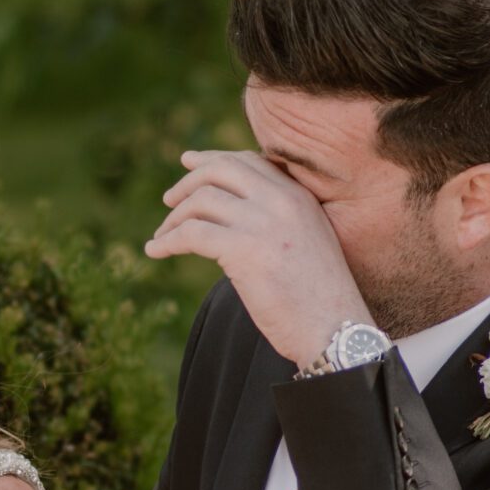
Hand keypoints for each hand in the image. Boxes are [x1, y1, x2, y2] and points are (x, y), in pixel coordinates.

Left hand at [144, 150, 370, 365]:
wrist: (334, 329)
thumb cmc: (319, 298)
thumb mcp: (307, 242)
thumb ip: (279, 220)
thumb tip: (233, 216)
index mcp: (299, 196)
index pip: (248, 161)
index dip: (212, 160)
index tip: (189, 163)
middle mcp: (282, 201)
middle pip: (221, 170)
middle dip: (188, 182)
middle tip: (169, 201)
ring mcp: (263, 223)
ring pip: (201, 201)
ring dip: (173, 219)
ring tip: (161, 237)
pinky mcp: (244, 251)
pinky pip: (191, 234)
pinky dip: (166, 241)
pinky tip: (155, 251)